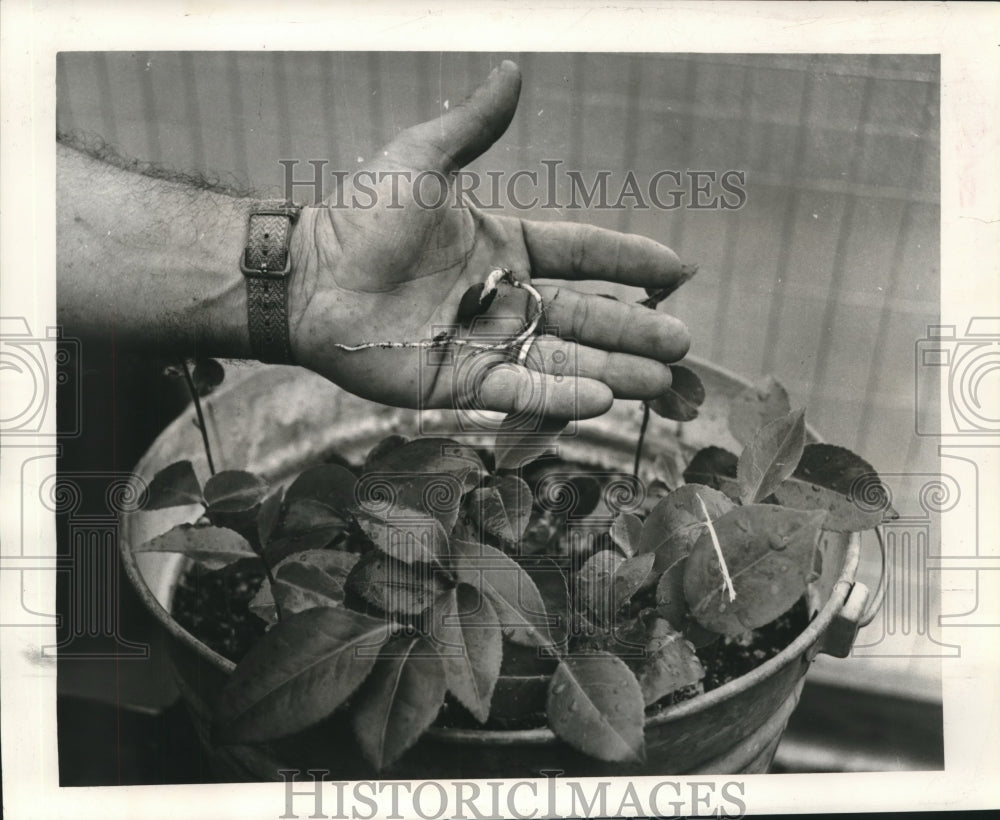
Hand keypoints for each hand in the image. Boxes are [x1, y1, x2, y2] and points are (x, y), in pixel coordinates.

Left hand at [288, 60, 690, 418]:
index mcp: (503, 246)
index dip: (630, 263)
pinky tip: (603, 399)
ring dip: (613, 369)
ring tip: (661, 381)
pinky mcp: (458, 382)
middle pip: (584, 315)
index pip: (582, 255)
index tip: (677, 271)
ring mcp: (483, 342)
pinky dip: (560, 396)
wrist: (306, 276)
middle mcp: (502, 297)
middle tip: (682, 343)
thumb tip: (511, 70)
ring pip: (562, 359)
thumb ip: (472, 127)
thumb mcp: (422, 161)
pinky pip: (518, 389)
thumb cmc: (360, 215)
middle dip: (635, 330)